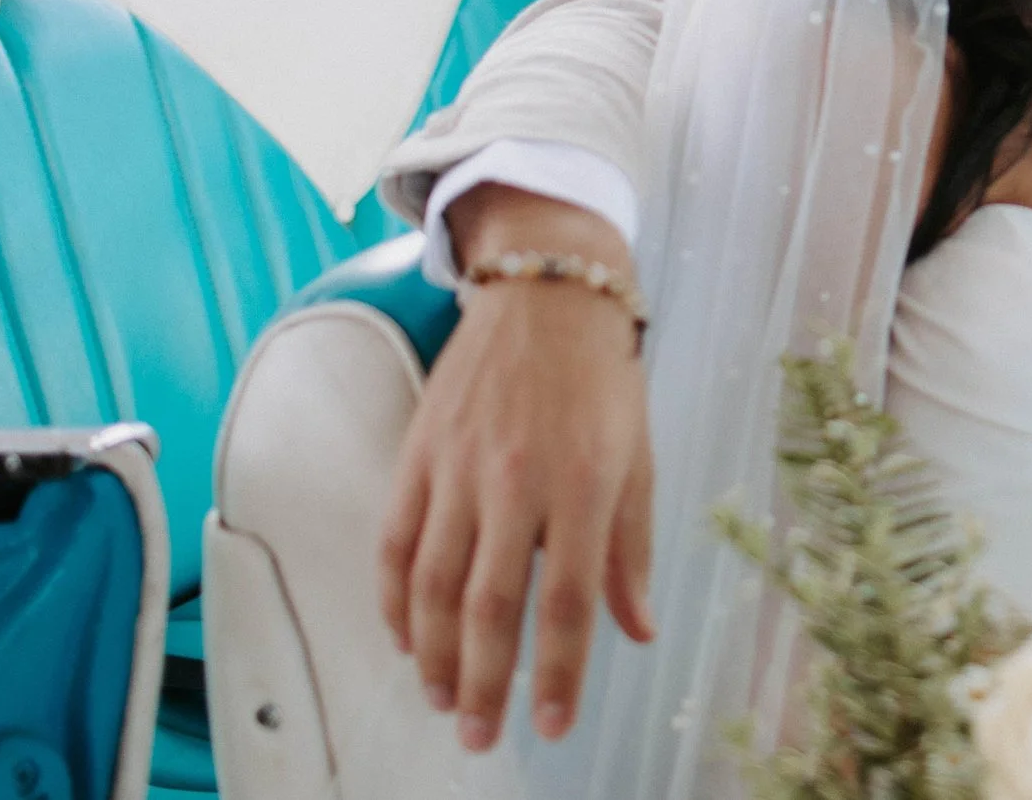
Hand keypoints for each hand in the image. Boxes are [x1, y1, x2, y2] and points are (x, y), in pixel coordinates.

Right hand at [378, 185, 655, 752]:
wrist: (547, 295)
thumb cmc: (603, 382)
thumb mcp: (638, 462)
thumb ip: (630, 552)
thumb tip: (637, 630)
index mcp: (582, 486)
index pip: (568, 603)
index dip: (560, 673)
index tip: (554, 726)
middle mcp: (515, 482)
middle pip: (489, 608)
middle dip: (485, 684)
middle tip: (481, 737)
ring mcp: (457, 468)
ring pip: (431, 585)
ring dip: (435, 656)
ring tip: (445, 700)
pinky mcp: (416, 454)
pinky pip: (394, 543)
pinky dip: (393, 601)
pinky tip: (406, 639)